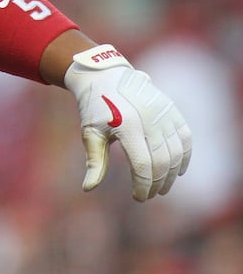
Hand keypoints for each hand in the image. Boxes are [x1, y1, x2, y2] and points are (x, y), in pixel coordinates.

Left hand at [63, 44, 190, 201]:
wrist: (107, 76)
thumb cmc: (95, 107)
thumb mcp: (90, 132)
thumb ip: (95, 161)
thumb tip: (88, 188)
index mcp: (127, 124)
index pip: (143, 165)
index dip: (143, 186)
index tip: (138, 198)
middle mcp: (149, 118)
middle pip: (162, 161)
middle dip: (157, 183)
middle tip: (150, 194)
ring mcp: (163, 112)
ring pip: (176, 152)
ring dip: (171, 174)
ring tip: (161, 187)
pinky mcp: (172, 109)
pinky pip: (185, 137)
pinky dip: (184, 157)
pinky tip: (177, 171)